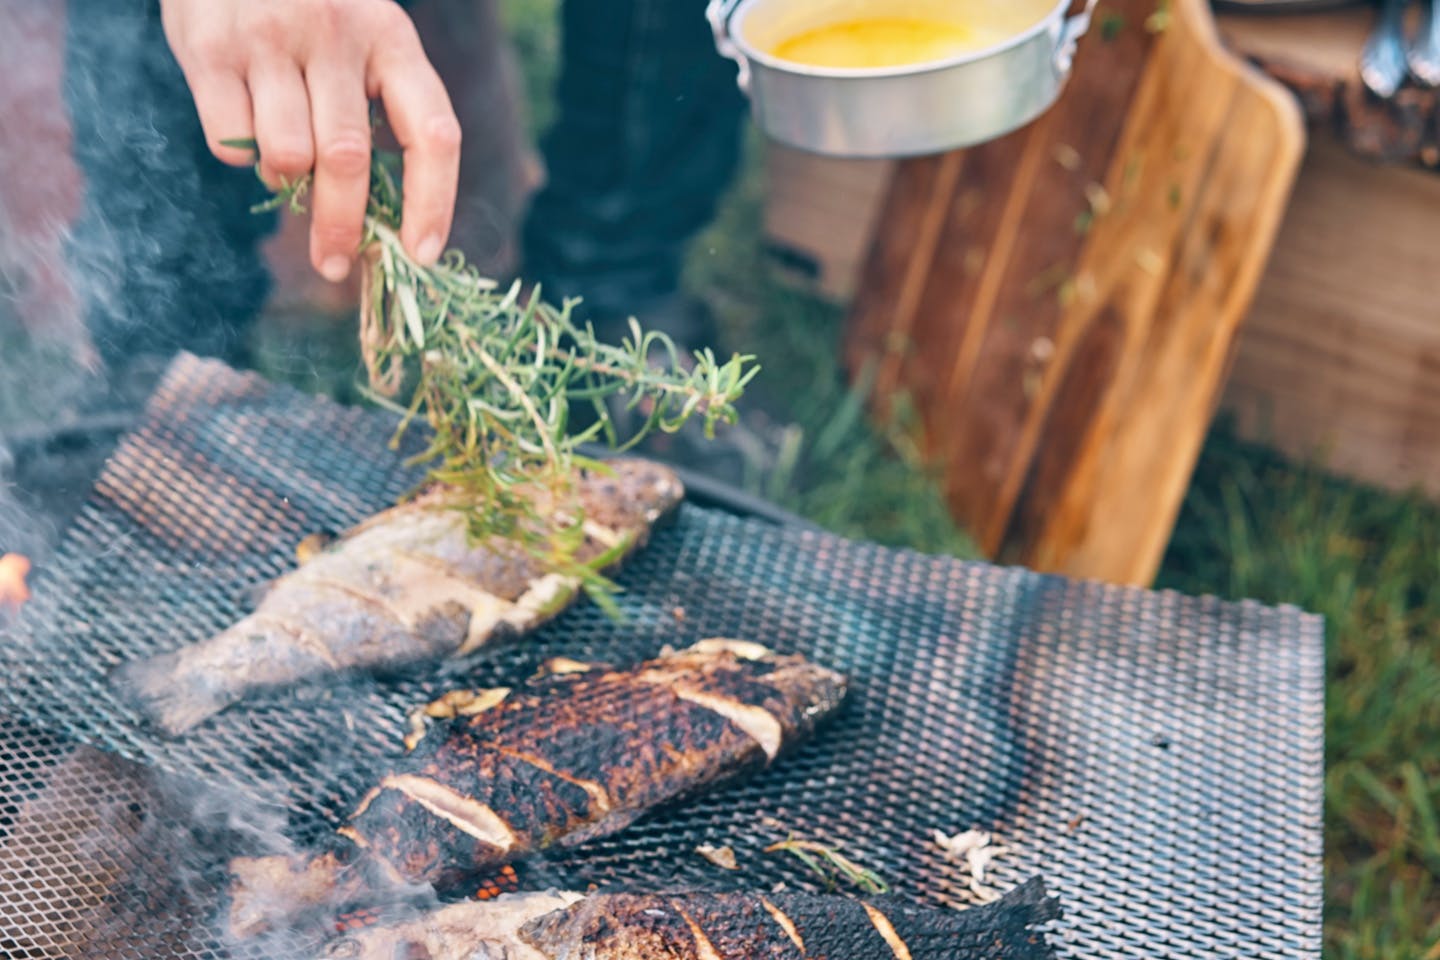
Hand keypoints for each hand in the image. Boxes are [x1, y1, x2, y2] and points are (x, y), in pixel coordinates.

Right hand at [160, 0, 461, 281]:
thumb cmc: (312, 15)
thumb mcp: (364, 43)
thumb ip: (379, 115)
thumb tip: (381, 226)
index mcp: (393, 39)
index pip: (433, 134)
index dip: (433, 203)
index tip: (421, 255)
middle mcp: (336, 34)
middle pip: (348, 160)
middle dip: (342, 228)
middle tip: (334, 266)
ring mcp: (270, 38)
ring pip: (288, 157)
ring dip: (287, 183)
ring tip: (287, 164)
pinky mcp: (209, 48)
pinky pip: (232, 141)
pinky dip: (241, 155)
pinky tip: (244, 121)